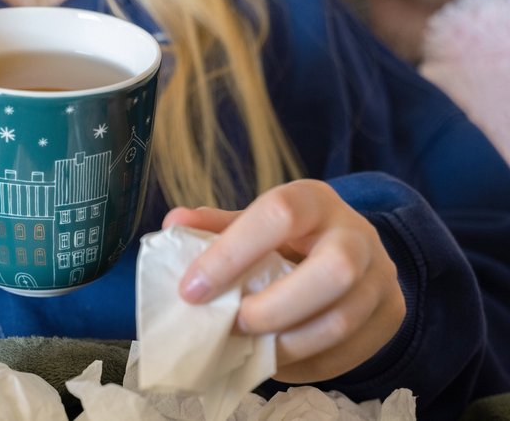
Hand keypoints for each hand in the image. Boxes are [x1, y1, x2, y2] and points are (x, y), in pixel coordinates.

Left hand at [163, 179, 405, 382]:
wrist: (353, 250)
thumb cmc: (291, 237)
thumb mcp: (258, 222)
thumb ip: (218, 226)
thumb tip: (173, 224)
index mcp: (315, 200)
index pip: (279, 214)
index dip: (231, 254)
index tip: (191, 290)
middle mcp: (358, 234)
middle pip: (334, 271)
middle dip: (274, 307)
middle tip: (234, 324)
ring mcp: (381, 277)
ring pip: (341, 321)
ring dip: (284, 345)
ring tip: (248, 348)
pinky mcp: (391, 315)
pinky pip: (349, 354)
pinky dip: (303, 365)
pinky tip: (273, 360)